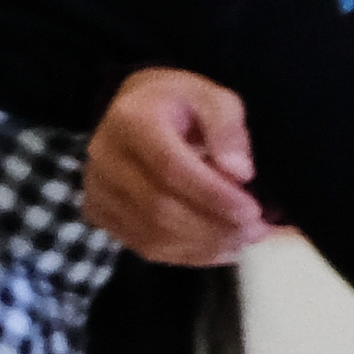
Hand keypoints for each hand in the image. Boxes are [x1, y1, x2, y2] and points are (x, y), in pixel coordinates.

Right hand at [86, 68, 268, 267]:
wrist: (131, 111)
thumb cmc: (178, 103)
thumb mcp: (212, 98)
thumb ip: (228, 129)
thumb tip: (239, 174)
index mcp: (132, 121)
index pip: (170, 168)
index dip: (213, 195)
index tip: (253, 210)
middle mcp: (105, 160)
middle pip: (159, 209)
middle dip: (213, 226)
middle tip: (256, 230)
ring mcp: (98, 192)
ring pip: (152, 236)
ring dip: (204, 245)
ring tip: (244, 240)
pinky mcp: (100, 215)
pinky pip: (145, 247)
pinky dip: (188, 255)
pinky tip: (219, 247)